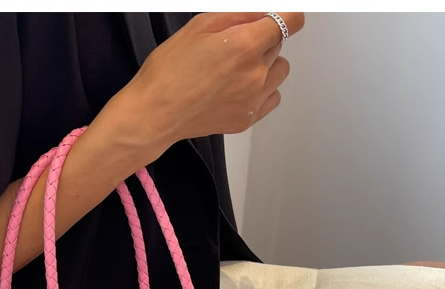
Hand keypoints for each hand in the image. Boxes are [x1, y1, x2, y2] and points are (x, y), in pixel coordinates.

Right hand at [103, 12, 303, 160]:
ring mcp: (253, 100)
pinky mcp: (247, 119)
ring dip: (265, 66)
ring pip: (279, 72)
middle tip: (231, 50)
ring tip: (236, 72)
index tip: (279, 17)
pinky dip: (262, 91)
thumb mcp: (200, 26)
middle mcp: (256, 74)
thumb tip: (262, 13)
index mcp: (245, 45)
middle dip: (261, 42)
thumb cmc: (168, 71)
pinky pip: (272, 98)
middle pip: (279, 46)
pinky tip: (238, 90)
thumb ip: (238, 15)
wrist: (154, 114)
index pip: (291, 21)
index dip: (286, 15)